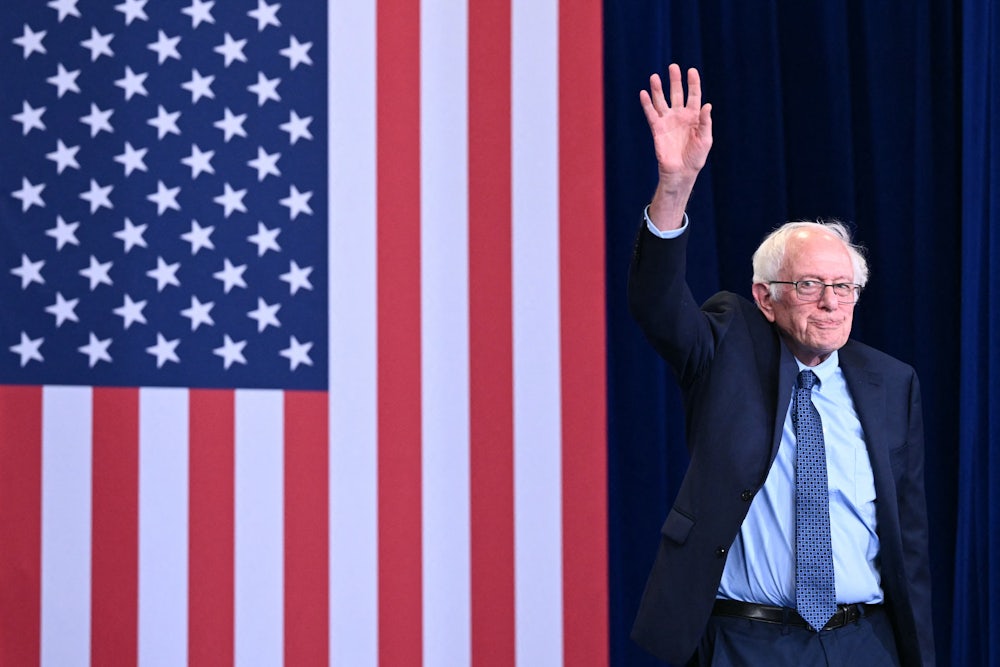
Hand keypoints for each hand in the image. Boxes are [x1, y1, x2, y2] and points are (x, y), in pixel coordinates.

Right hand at [639, 64, 712, 228]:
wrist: (681, 172)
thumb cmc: (696, 157)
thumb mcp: (705, 139)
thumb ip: (705, 122)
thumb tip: (707, 105)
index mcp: (694, 116)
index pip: (693, 95)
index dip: (693, 83)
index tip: (691, 71)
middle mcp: (680, 116)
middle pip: (676, 93)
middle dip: (675, 80)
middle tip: (673, 67)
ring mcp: (667, 121)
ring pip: (661, 101)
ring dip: (658, 89)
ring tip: (654, 77)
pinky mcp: (657, 129)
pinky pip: (651, 114)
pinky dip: (647, 104)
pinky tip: (643, 93)